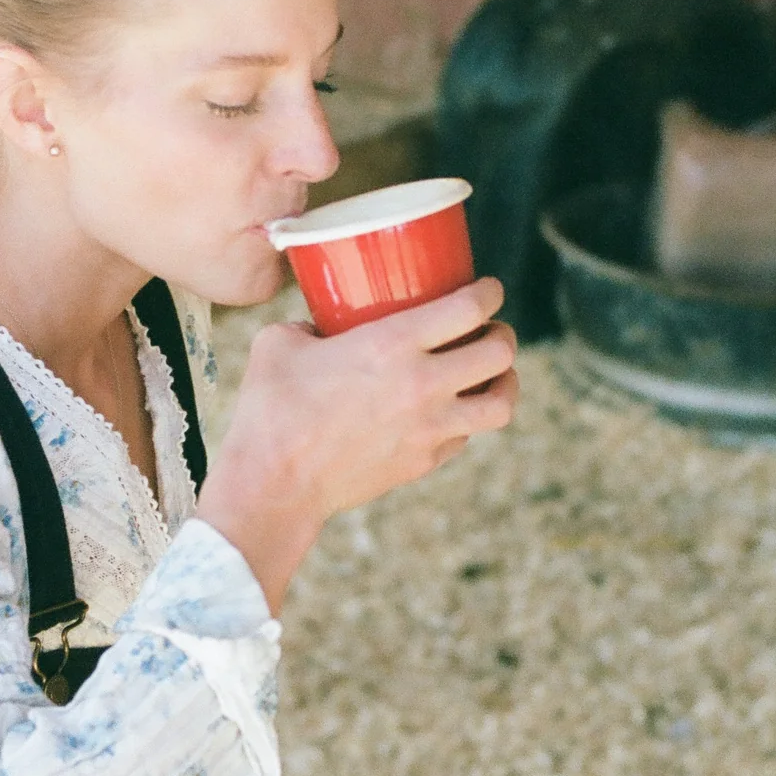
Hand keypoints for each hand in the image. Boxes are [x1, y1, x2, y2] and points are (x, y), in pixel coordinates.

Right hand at [197, 278, 518, 611]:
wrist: (274, 486)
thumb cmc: (271, 410)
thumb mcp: (279, 342)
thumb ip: (307, 323)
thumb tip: (318, 325)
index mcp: (393, 344)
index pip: (469, 308)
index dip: (488, 293)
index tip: (487, 289)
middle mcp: (423, 384)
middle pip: (500, 352)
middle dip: (502, 333)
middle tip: (489, 328)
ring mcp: (430, 428)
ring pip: (502, 403)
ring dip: (504, 381)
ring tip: (492, 373)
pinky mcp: (425, 461)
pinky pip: (468, 435)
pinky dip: (467, 419)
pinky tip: (451, 410)